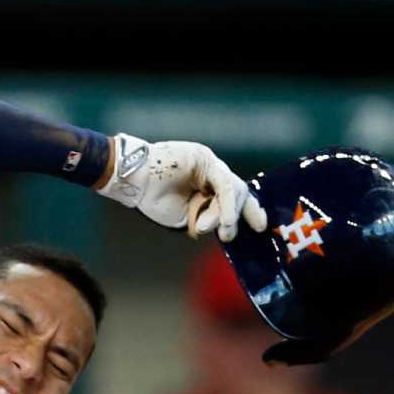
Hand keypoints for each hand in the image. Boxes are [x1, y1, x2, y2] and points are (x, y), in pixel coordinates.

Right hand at [97, 134, 266, 241]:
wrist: (133, 181)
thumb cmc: (152, 200)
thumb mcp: (183, 218)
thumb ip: (204, 220)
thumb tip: (222, 227)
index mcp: (207, 189)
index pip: (235, 199)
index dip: (249, 211)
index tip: (260, 227)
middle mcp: (212, 176)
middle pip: (239, 192)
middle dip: (243, 214)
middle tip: (228, 235)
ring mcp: (210, 165)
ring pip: (233, 189)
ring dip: (228, 214)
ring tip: (223, 231)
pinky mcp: (205, 158)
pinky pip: (223, 183)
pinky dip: (225, 203)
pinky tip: (224, 220)